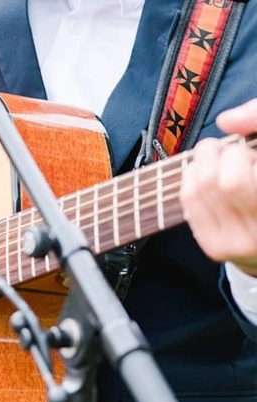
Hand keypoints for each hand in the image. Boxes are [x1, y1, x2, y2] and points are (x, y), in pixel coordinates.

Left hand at [180, 99, 256, 275]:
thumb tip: (225, 120)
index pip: (244, 176)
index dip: (241, 152)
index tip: (245, 149)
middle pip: (228, 182)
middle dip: (222, 154)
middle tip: (230, 152)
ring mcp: (241, 244)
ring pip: (202, 189)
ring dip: (203, 163)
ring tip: (218, 163)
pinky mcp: (216, 248)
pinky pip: (188, 201)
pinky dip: (191, 178)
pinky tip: (206, 178)